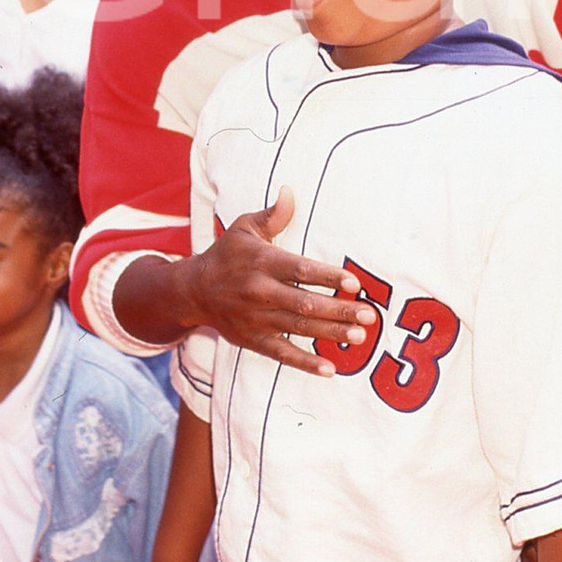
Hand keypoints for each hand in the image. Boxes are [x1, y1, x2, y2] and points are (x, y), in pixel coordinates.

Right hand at [179, 186, 377, 376]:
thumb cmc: (226, 255)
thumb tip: (291, 191)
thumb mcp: (245, 228)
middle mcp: (260, 292)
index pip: (300, 270)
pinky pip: (282, 355)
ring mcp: (256, 319)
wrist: (192, 291)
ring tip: (360, 337)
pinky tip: (330, 369)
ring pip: (299, 329)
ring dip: (331, 334)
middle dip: (339, 310)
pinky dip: (306, 364)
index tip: (354, 282)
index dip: (328, 277)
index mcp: (262, 262)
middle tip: (369, 315)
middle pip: (305, 304)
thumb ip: (273, 215)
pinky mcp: (253, 340)